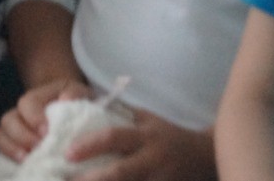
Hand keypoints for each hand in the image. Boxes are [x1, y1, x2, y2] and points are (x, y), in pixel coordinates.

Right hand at [0, 78, 91, 161]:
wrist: (71, 109)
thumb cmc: (75, 102)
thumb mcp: (80, 93)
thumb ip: (75, 93)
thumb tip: (65, 99)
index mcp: (36, 97)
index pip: (27, 103)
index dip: (33, 118)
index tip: (47, 132)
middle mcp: (21, 112)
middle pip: (8, 120)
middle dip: (22, 135)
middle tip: (39, 147)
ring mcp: (15, 127)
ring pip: (1, 134)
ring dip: (13, 147)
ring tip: (29, 158)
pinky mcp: (14, 142)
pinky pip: (1, 146)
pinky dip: (9, 154)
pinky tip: (24, 162)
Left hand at [68, 108, 215, 180]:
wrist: (205, 156)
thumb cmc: (165, 134)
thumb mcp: (144, 118)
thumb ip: (114, 111)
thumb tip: (72, 101)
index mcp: (145, 136)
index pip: (113, 137)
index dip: (89, 145)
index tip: (67, 153)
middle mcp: (154, 160)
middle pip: (121, 172)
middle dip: (93, 179)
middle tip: (67, 180)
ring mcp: (162, 180)